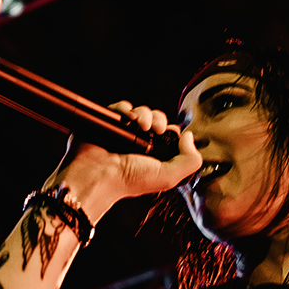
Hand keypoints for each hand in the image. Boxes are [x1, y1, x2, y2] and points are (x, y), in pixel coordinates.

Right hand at [48, 101, 201, 222]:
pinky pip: (121, 108)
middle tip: (156, 129)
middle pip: (157, 119)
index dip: (171, 131)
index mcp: (154, 156)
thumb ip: (189, 160)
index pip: (169, 134)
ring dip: (145, 114)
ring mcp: (124, 132)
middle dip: (159, 120)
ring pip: (141, 112)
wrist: (99, 175)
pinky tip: (128, 118)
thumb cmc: (130, 180)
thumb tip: (189, 136)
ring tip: (141, 125)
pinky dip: (126, 109)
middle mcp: (139, 143)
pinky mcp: (109, 123)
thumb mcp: (169, 176)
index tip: (169, 135)